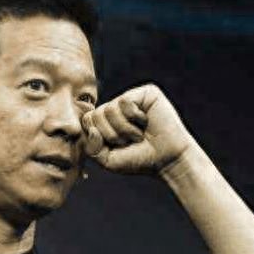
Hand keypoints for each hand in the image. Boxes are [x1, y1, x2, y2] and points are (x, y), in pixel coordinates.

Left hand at [80, 83, 196, 176]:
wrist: (167, 159)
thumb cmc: (139, 160)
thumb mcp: (108, 160)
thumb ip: (92, 147)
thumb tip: (91, 128)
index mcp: (107, 120)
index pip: (87, 120)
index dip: (98, 137)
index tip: (116, 146)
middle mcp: (117, 107)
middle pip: (95, 115)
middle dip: (112, 135)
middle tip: (130, 141)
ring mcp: (131, 99)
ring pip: (109, 109)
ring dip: (124, 129)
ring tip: (139, 134)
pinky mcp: (145, 93)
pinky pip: (125, 101)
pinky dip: (134, 118)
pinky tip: (146, 122)